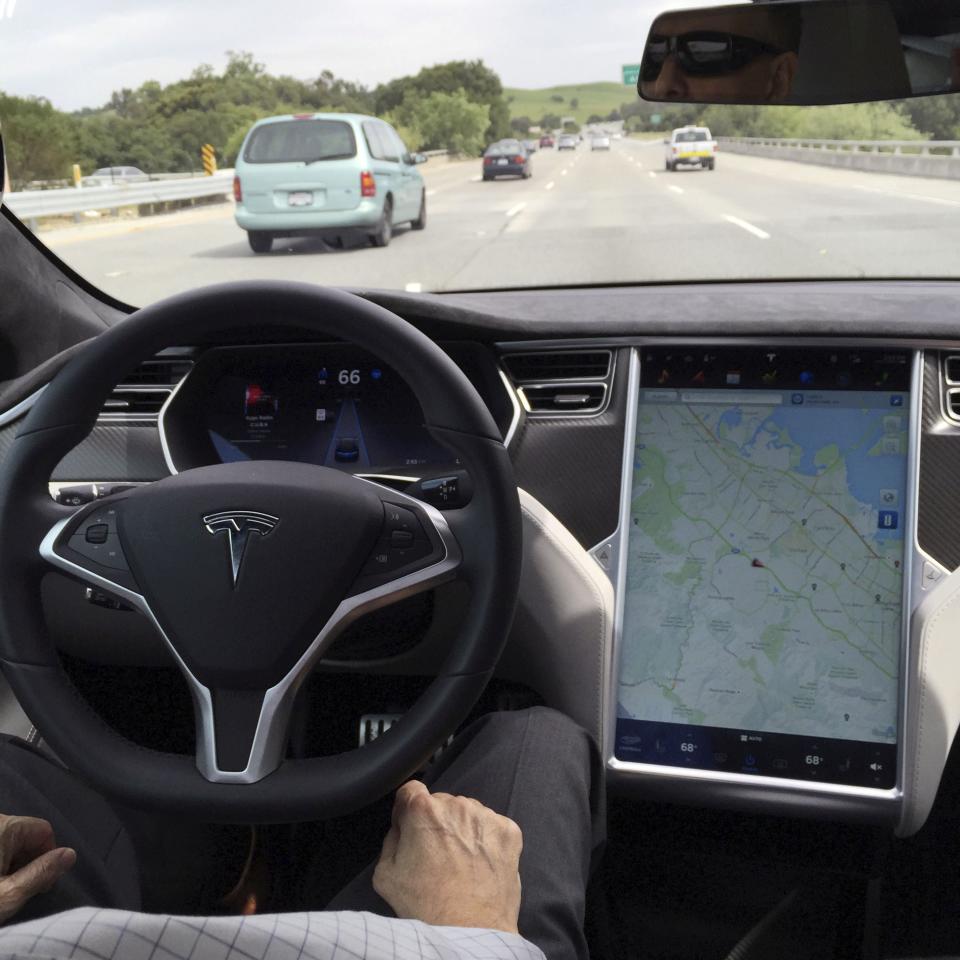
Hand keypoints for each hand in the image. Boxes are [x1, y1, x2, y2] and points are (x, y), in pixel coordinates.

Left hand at [0, 814, 75, 924]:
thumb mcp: (8, 895)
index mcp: (4, 827)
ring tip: (6, 889)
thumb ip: (41, 873)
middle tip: (23, 889)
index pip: (43, 831)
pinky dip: (0, 861)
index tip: (42, 884)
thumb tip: (71, 854)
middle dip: (30, 862)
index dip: (50, 857)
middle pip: (26, 836)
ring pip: (10, 842)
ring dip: (13, 863)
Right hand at [373, 781, 522, 933]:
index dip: (407, 810)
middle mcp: (457, 806)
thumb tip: (401, 825)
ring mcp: (486, 817)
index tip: (410, 826)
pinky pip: (492, 826)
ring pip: (468, 813)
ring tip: (460, 863)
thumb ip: (391, 838)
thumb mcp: (385, 873)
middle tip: (436, 854)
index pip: (411, 790)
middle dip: (437, 822)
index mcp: (423, 811)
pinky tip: (479, 864)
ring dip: (463, 829)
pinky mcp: (508, 832)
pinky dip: (486, 841)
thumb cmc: (427, 907)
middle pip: (441, 803)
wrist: (469, 931)